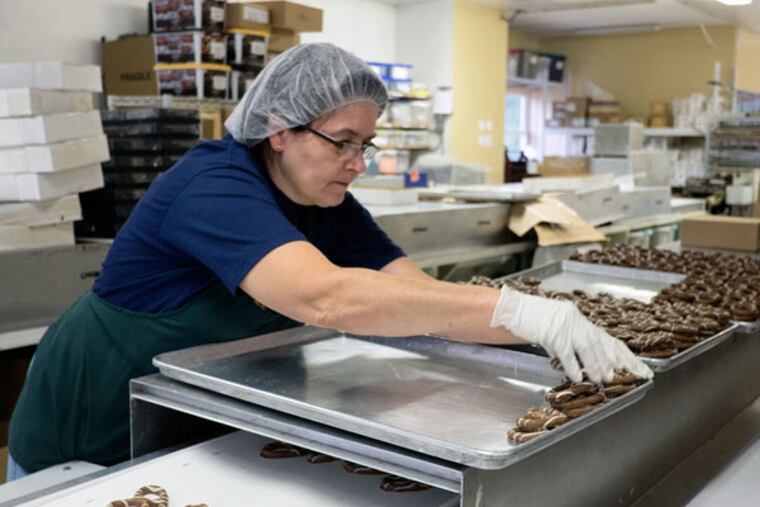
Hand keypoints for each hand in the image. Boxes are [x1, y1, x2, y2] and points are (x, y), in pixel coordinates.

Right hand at [491, 287, 652, 382]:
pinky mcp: (550, 332)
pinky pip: (565, 351)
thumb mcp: (556, 331)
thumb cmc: (531, 320)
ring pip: (587, 347)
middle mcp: (576, 320)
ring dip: (596, 365)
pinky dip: (572, 365)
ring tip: (603, 379)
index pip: (608, 340)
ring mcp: (564, 325)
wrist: (511, 309)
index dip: (626, 356)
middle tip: (630, 376)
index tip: (641, 369)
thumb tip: (585, 367)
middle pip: (602, 342)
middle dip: (618, 361)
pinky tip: (578, 377)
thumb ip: (571, 346)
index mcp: (579, 320)